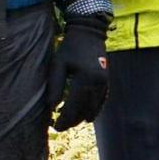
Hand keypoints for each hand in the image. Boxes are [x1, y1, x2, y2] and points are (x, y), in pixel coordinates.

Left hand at [46, 14, 109, 130]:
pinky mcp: (106, 81)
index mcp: (84, 79)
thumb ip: (55, 86)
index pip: (73, 107)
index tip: (54, 126)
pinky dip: (93, 110)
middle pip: (84, 111)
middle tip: (59, 126)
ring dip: (82, 117)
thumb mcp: (58, 64)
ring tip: (70, 122)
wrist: (89, 33)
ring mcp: (104, 83)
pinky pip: (101, 101)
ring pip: (94, 108)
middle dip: (72, 121)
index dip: (64, 119)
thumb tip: (52, 108)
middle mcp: (97, 83)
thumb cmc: (70, 48)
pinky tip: (86, 116)